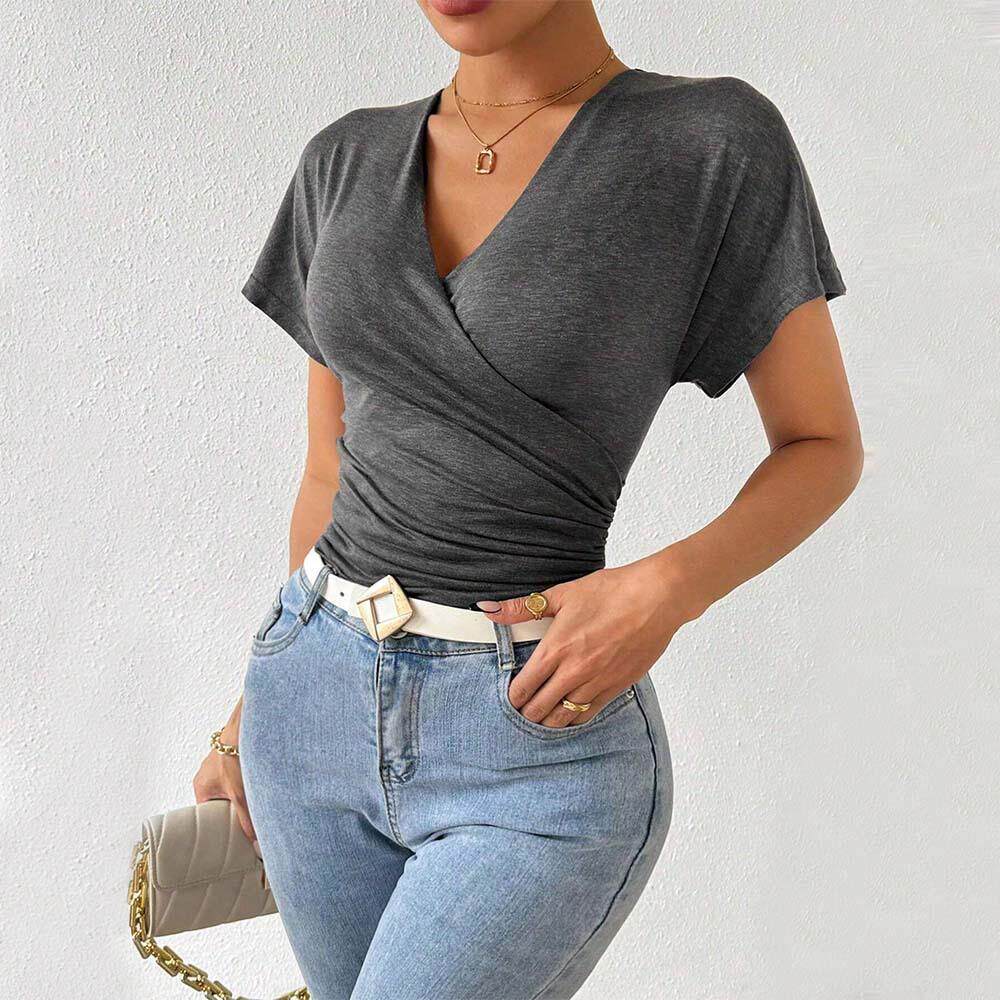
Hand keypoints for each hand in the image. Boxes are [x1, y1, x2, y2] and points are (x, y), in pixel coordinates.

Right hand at [192, 715, 258, 855]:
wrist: (248, 725)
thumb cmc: (235, 756)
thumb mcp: (240, 795)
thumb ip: (247, 820)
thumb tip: (256, 843)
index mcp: (201, 786)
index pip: (208, 815)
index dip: (221, 826)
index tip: (233, 836)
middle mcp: (208, 774)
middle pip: (222, 800)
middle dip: (235, 809)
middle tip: (249, 821)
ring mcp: (222, 762)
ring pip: (233, 785)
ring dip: (245, 792)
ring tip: (258, 802)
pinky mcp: (236, 752)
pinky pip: (242, 772)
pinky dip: (251, 779)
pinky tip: (264, 783)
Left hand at [477, 555, 695, 728]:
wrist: (656, 598)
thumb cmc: (611, 591)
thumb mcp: (563, 594)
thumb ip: (522, 607)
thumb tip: (488, 609)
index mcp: (556, 648)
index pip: (523, 687)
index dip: (511, 697)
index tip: (509, 695)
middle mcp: (574, 671)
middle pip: (539, 710)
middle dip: (526, 712)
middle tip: (521, 709)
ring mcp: (597, 682)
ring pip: (563, 719)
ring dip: (548, 721)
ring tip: (540, 717)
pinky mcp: (617, 687)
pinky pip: (589, 714)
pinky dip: (574, 719)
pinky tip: (567, 715)